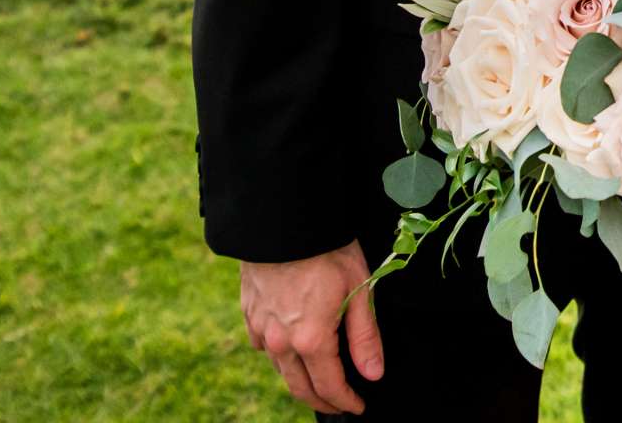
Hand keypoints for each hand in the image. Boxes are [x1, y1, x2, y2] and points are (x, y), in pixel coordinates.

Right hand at [239, 240, 382, 414]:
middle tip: (340, 405)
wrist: (284, 218)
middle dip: (322, 401)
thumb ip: (365, 336)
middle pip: (300, 387)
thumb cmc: (327, 249)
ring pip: (280, 369)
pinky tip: (290, 349)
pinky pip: (262, 347)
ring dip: (300, 380)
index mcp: (311, 339)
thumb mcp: (359, 289)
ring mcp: (260, 329)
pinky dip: (279, 355)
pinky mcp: (249, 313)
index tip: (357, 407)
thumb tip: (373, 373)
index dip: (345, 401)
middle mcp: (280, 342)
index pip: (329, 386)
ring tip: (319, 381)